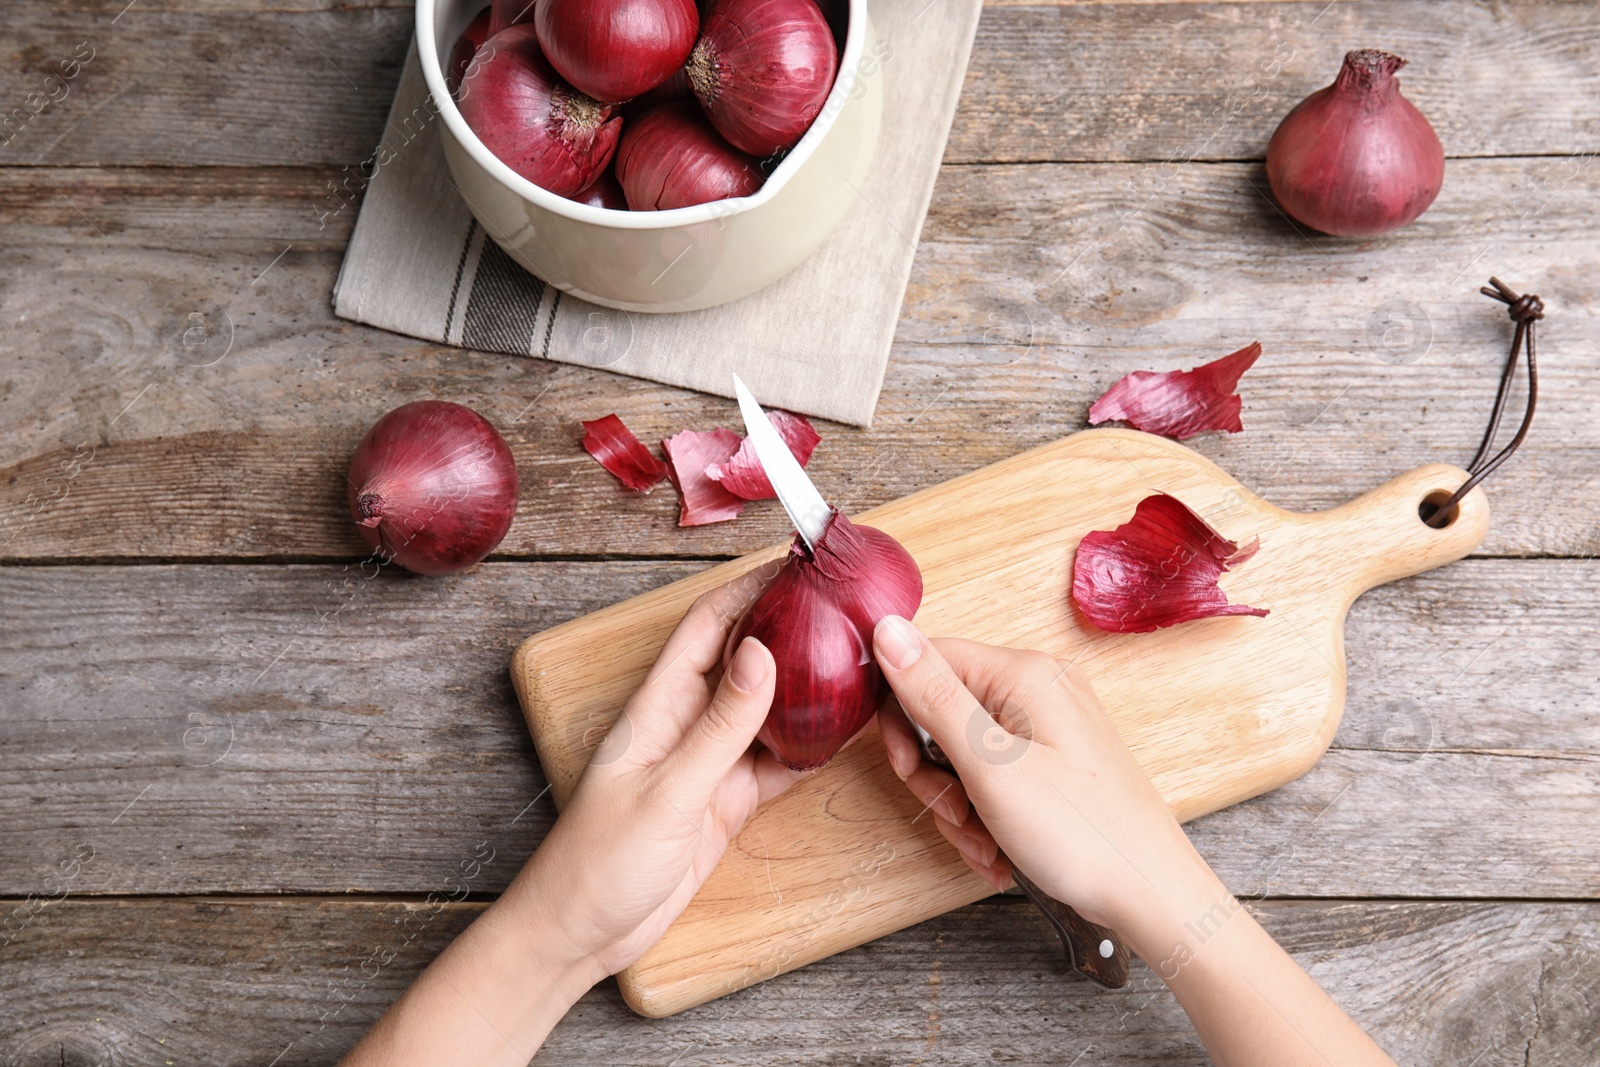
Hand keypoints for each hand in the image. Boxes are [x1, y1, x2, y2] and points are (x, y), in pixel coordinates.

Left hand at [519, 572, 804, 979]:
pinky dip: (808, 749)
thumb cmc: (599, 862)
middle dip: (787, 631)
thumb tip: (762, 655)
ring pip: (766, 712)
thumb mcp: (669, 792)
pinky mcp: (723, 802)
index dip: (748, 590)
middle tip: (841, 611)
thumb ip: (720, 727)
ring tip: (854, 665)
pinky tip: (842, 735)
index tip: (796, 567)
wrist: (580, 934)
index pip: (707, 627)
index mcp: (659, 706)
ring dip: (805, 692)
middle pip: (744, 661)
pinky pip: (774, 763)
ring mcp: (706, 764)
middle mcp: (685, 724)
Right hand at [871, 615, 1211, 944]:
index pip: (926, 661)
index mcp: (1022, 673)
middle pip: (941, 712)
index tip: (909, 768)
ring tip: (986, 844)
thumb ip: (933, 694)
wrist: (1150, 895)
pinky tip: (1001, 851)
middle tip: (956, 813)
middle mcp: (1038, 688)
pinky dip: (986, 816)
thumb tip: (886, 628)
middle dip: (935, 775)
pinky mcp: (1055, 761)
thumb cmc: (1083, 833)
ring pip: (963, 754)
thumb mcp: (990, 765)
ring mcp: (1049, 726)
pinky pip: (994, 776)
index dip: (901, 716)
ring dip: (960, 808)